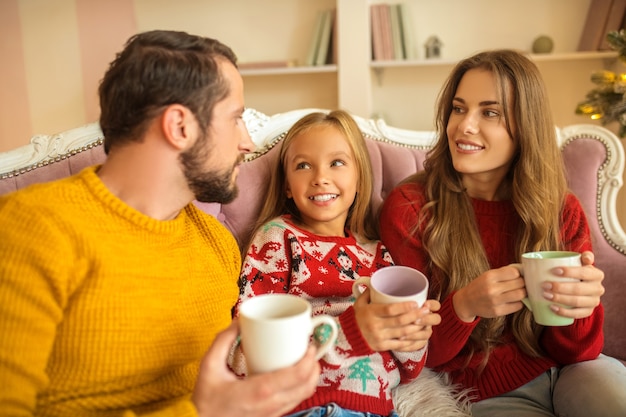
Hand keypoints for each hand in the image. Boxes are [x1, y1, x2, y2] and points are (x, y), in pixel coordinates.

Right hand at [192, 319, 319, 416]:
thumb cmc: (205, 401)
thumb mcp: (209, 366)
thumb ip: (223, 341)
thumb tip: (239, 322)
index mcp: (259, 390)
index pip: (297, 375)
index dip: (309, 358)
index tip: (310, 344)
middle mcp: (271, 404)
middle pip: (307, 386)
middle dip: (315, 365)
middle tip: (310, 349)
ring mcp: (273, 413)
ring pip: (304, 396)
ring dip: (310, 377)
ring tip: (305, 360)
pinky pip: (294, 402)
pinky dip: (301, 388)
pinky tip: (293, 376)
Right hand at [353, 288, 440, 351]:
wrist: (347, 337)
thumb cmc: (356, 317)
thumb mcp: (359, 303)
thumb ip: (369, 292)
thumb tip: (378, 281)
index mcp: (371, 313)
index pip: (390, 310)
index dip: (404, 307)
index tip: (416, 303)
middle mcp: (376, 326)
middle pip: (399, 322)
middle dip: (415, 316)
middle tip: (426, 310)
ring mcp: (380, 338)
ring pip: (402, 334)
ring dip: (417, 328)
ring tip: (427, 322)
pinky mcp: (383, 347)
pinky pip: (400, 345)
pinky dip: (412, 341)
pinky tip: (420, 336)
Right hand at [452, 265, 525, 321]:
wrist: (467, 302)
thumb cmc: (480, 286)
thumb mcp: (488, 275)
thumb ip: (504, 273)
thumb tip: (524, 271)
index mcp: (489, 276)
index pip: (514, 272)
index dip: (518, 274)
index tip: (517, 276)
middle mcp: (492, 289)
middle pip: (519, 283)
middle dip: (522, 283)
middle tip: (520, 284)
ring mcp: (495, 301)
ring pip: (520, 295)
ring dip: (522, 293)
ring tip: (518, 292)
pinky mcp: (498, 312)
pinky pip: (517, 306)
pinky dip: (518, 302)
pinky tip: (513, 300)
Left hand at [542, 251, 603, 318]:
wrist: (578, 289)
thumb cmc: (574, 273)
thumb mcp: (578, 262)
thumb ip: (582, 256)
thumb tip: (586, 257)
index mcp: (597, 274)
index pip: (584, 272)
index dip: (570, 272)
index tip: (554, 270)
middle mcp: (598, 288)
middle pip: (578, 289)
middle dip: (560, 287)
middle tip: (544, 285)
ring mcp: (594, 301)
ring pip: (577, 302)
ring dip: (560, 299)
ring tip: (545, 295)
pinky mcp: (588, 311)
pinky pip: (577, 314)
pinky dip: (564, 312)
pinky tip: (552, 308)